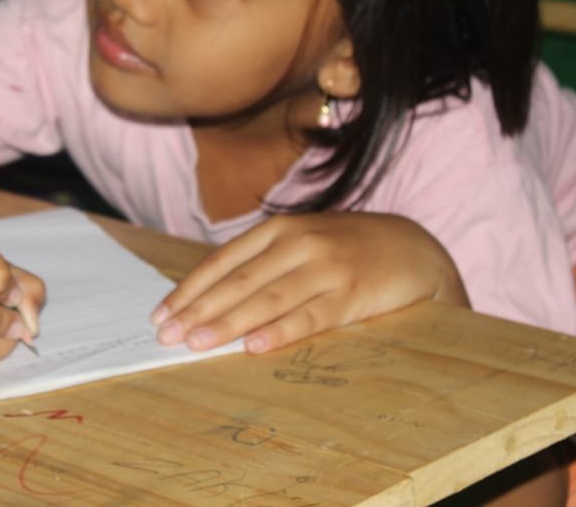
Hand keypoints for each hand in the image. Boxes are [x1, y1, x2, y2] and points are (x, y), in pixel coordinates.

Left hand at [150, 212, 467, 354]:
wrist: (415, 248)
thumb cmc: (346, 249)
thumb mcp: (302, 242)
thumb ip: (262, 262)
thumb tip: (208, 298)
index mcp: (279, 229)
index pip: (223, 261)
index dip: (189, 289)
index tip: (160, 315)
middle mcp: (299, 243)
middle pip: (239, 281)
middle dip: (198, 309)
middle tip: (167, 336)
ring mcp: (326, 268)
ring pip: (267, 299)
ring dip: (228, 323)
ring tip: (198, 343)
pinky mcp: (351, 295)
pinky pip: (309, 317)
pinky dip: (280, 332)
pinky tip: (254, 346)